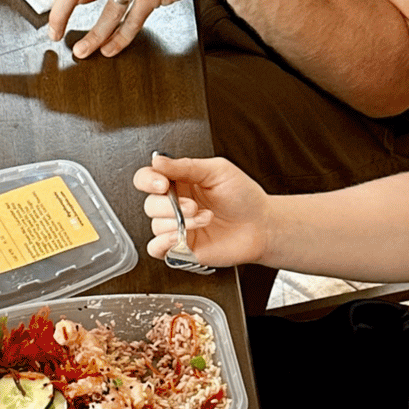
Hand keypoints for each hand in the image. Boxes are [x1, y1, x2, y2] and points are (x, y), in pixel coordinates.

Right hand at [133, 153, 270, 267]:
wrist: (261, 226)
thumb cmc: (244, 197)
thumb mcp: (217, 171)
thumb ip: (185, 166)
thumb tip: (158, 161)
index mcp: (180, 182)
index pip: (147, 178)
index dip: (148, 181)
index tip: (163, 183)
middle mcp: (175, 204)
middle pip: (149, 204)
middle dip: (170, 206)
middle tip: (193, 205)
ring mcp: (176, 227)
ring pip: (155, 225)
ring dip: (180, 222)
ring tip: (205, 219)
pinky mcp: (179, 248)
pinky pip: (155, 248)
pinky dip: (164, 242)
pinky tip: (182, 236)